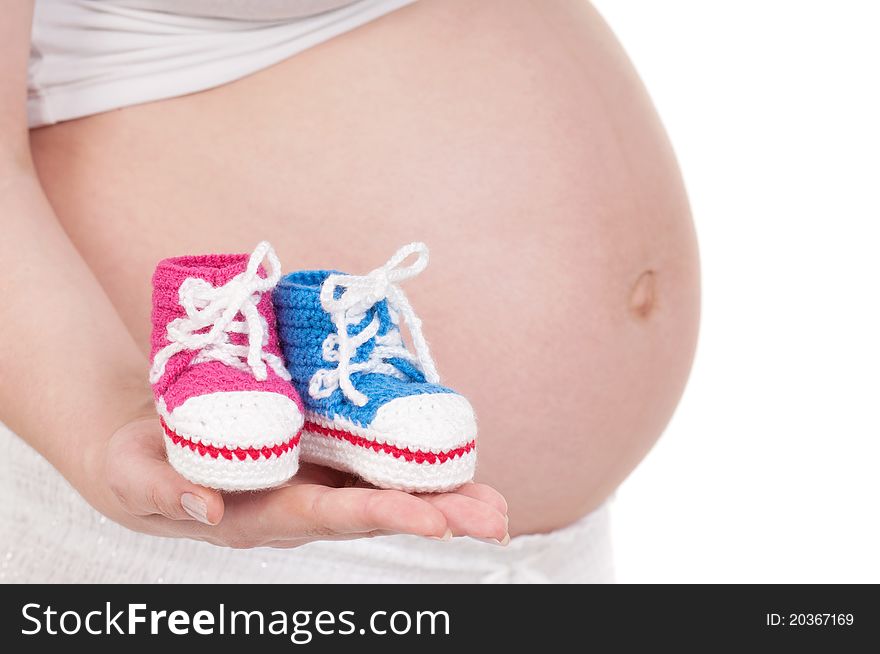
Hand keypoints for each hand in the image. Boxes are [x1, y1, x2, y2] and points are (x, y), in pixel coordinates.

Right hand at [89, 416, 508, 547]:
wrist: (150, 447)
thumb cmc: (139, 466)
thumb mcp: (138, 480)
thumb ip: (169, 495)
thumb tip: (210, 510)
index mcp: (265, 515)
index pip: (332, 518)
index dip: (383, 516)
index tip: (432, 521)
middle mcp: (304, 502)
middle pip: (379, 510)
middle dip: (438, 515)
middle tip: (495, 519)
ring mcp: (318, 475)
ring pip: (388, 487)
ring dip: (444, 496)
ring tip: (497, 506)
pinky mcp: (323, 448)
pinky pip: (376, 457)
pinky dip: (417, 461)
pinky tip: (456, 459)